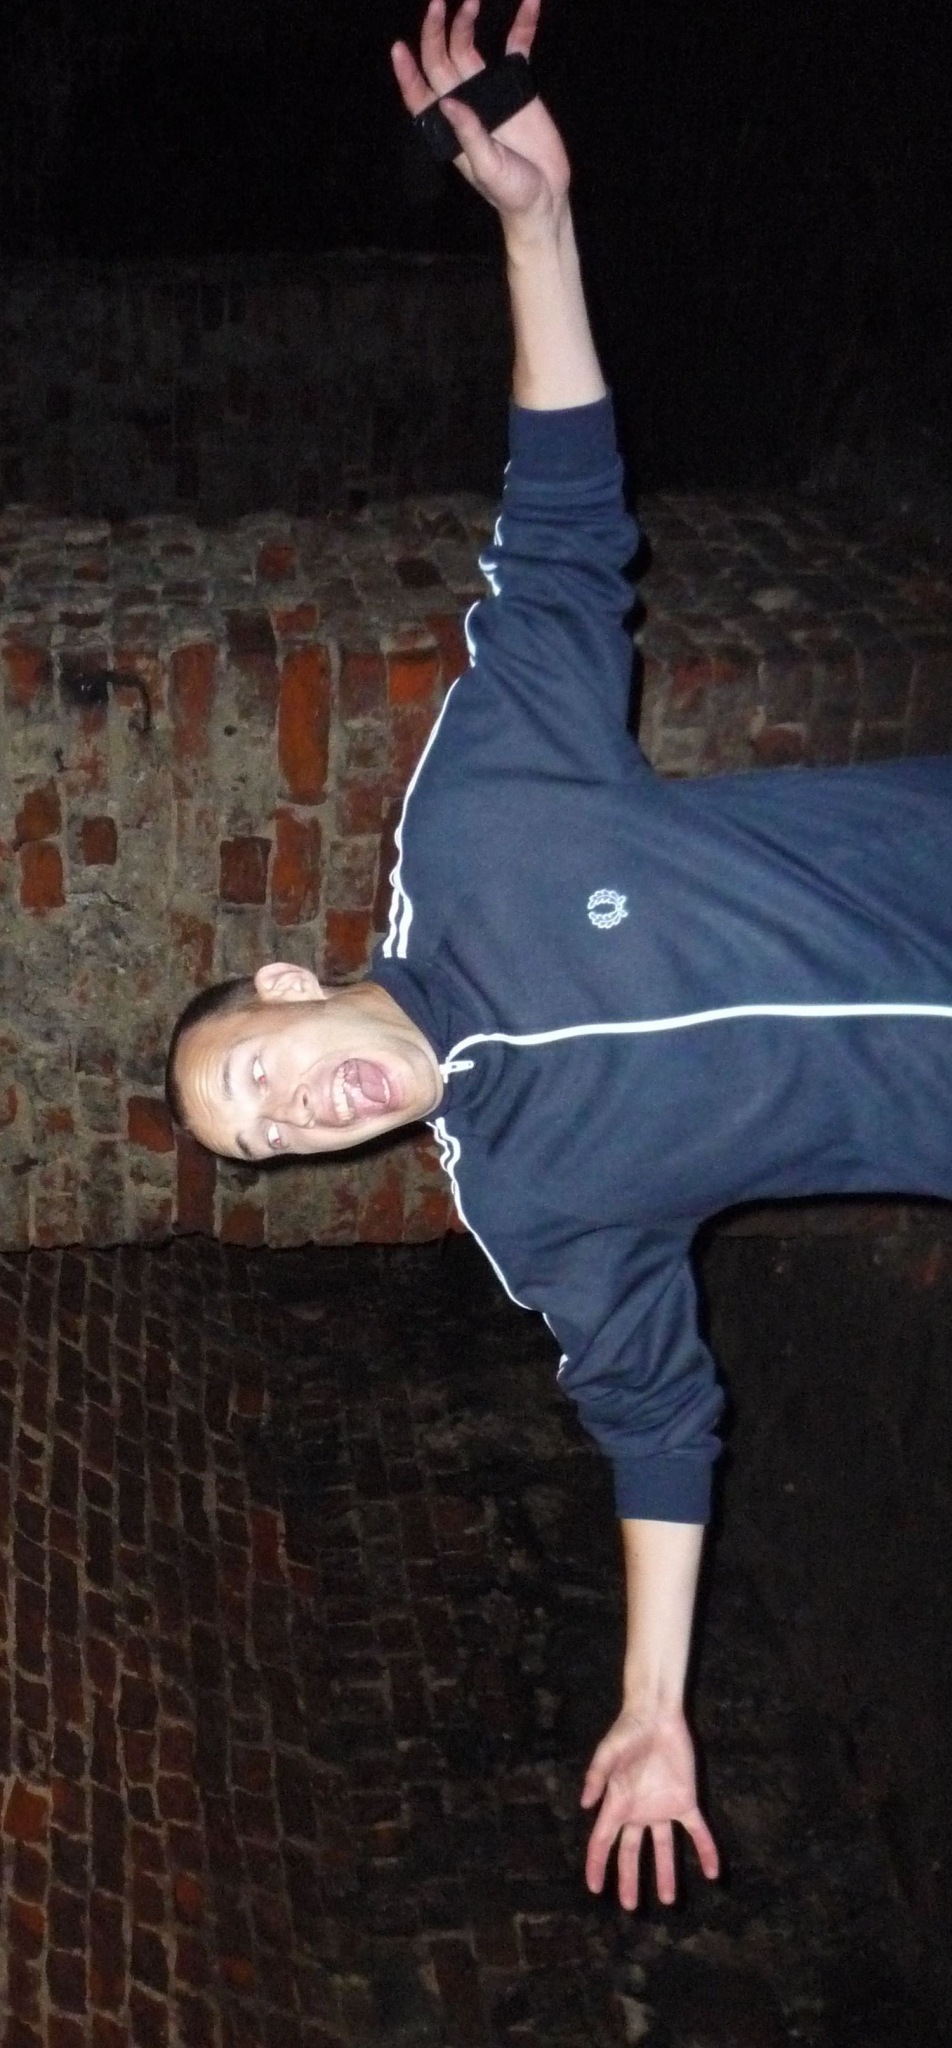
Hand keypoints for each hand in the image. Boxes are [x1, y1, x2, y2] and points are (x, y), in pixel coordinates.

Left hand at [392, 0, 570, 229]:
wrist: (545, 197)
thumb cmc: (512, 192)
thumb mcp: (488, 168)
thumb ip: (469, 135)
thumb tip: (447, 102)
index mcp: (450, 126)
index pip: (421, 95)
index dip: (407, 73)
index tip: (398, 48)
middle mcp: (464, 103)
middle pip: (441, 59)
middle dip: (436, 31)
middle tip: (438, 3)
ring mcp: (488, 92)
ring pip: (469, 47)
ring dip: (465, 23)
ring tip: (470, 0)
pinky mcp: (516, 86)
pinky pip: (517, 48)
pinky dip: (523, 25)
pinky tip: (530, 3)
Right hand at [581, 1704, 719, 1908]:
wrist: (656, 1715)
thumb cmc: (627, 1731)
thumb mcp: (606, 1752)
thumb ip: (596, 1777)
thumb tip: (586, 1805)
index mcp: (617, 1803)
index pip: (603, 1841)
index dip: (597, 1865)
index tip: (595, 1889)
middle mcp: (639, 1811)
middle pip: (631, 1853)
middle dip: (630, 1880)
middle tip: (630, 1907)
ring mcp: (663, 1807)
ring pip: (664, 1848)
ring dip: (666, 1873)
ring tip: (670, 1900)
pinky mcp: (686, 1800)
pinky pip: (697, 1832)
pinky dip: (706, 1851)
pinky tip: (713, 1873)